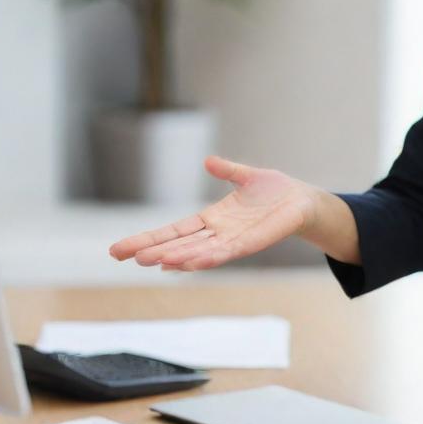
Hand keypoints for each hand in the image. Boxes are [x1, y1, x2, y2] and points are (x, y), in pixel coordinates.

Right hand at [108, 156, 316, 271]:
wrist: (304, 202)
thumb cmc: (276, 192)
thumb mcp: (247, 177)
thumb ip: (227, 170)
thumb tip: (208, 161)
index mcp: (212, 219)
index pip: (173, 230)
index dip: (148, 238)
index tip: (119, 249)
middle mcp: (217, 234)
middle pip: (177, 243)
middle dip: (151, 250)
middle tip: (121, 255)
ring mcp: (232, 240)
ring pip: (198, 251)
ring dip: (176, 256)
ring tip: (151, 261)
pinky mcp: (251, 243)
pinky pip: (226, 251)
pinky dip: (208, 257)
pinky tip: (190, 262)